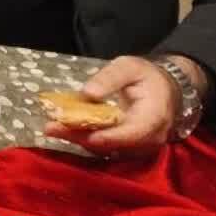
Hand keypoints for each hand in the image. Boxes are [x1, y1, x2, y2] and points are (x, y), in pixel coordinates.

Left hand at [45, 55, 190, 156]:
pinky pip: (107, 147)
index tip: (80, 133)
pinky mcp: (130, 148)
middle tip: (50, 128)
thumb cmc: (146, 76)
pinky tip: (65, 129)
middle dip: (81, 137)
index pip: (130, 134)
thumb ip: (109, 78)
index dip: (105, 136)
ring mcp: (140, 146)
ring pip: (107, 149)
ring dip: (79, 139)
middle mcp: (149, 138)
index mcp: (154, 117)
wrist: (165, 89)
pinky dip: (86, 139)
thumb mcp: (128, 67)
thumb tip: (88, 93)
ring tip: (52, 128)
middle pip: (113, 144)